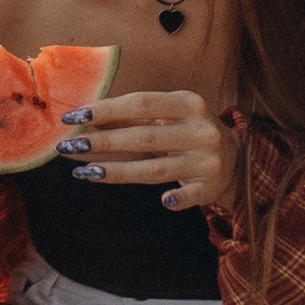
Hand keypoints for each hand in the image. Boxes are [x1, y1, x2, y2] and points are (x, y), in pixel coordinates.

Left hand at [66, 85, 239, 216]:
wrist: (235, 160)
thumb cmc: (188, 132)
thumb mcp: (167, 116)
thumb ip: (132, 116)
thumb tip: (85, 119)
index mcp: (188, 103)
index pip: (140, 103)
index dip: (106, 109)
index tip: (74, 115)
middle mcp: (200, 129)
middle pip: (144, 137)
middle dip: (102, 141)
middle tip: (69, 145)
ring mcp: (207, 160)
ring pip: (156, 169)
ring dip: (118, 171)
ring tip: (84, 172)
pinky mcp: (211, 187)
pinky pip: (191, 195)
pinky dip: (178, 198)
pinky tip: (163, 201)